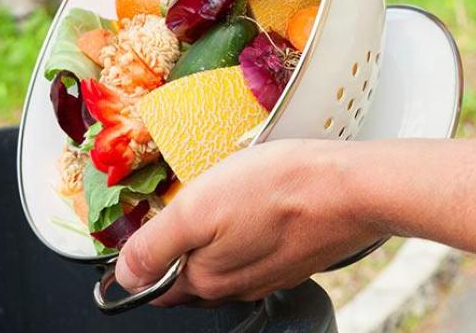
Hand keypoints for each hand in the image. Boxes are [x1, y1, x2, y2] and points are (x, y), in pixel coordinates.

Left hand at [115, 139, 385, 305]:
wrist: (352, 189)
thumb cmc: (279, 189)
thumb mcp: (198, 208)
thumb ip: (155, 246)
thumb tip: (123, 277)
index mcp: (206, 280)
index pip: (155, 285)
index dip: (144, 257)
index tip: (150, 226)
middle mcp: (235, 287)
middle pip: (189, 276)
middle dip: (178, 249)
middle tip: (183, 207)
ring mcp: (267, 276)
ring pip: (222, 265)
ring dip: (212, 241)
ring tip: (217, 205)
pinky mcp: (293, 260)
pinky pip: (253, 254)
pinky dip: (243, 236)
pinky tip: (251, 210)